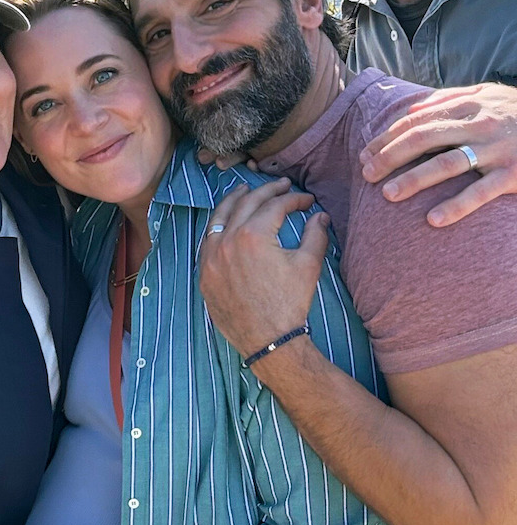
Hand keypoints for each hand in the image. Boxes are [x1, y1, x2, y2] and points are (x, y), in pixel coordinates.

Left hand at [198, 179, 327, 359]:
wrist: (268, 340)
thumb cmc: (290, 303)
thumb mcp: (308, 265)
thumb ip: (315, 235)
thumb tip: (320, 216)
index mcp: (253, 236)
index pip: (275, 206)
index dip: (294, 199)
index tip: (307, 201)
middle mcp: (227, 241)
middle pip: (246, 203)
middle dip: (267, 191)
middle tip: (282, 185)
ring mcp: (211, 257)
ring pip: (220, 217)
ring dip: (235, 200)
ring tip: (246, 190)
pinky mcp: (204, 272)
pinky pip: (208, 240)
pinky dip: (219, 225)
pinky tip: (227, 221)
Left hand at [359, 83, 516, 227]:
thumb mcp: (488, 96)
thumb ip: (449, 101)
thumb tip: (410, 110)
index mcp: (469, 105)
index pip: (417, 120)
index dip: (387, 137)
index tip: (365, 154)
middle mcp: (480, 125)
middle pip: (424, 138)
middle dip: (390, 156)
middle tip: (366, 174)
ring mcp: (497, 150)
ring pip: (447, 163)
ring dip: (414, 179)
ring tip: (388, 195)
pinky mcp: (514, 175)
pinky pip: (481, 192)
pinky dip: (456, 206)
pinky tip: (433, 220)